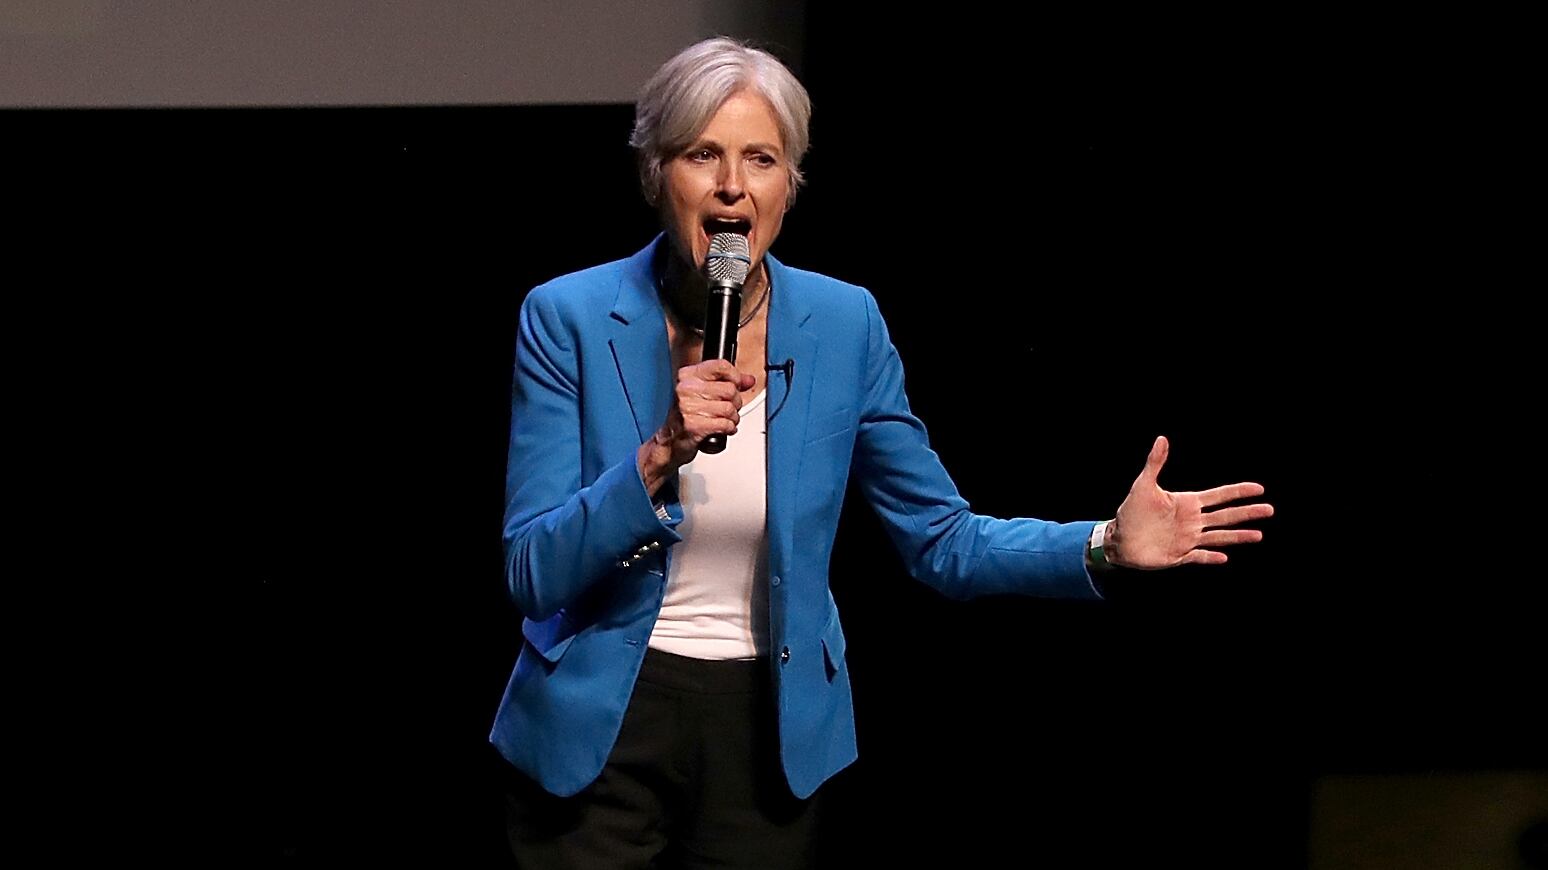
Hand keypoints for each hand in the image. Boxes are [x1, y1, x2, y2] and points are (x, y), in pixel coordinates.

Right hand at [637, 360, 755, 495]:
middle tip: (728, 408)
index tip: (737, 384)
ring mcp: (688, 407)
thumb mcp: (703, 393)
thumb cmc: (684, 417)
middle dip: (735, 402)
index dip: (735, 376)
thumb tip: (748, 380)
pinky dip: (729, 428)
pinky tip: (723, 428)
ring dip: (733, 417)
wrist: (668, 442)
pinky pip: (725, 424)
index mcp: (687, 376)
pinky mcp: (694, 425)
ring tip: (725, 420)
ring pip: (729, 408)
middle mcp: (686, 389)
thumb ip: (727, 383)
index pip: (721, 366)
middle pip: (729, 389)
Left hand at [1108, 436, 1273, 569]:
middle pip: (1226, 516)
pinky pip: (1199, 556)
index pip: (1219, 496)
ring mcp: (1188, 539)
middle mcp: (1193, 521)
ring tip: (1258, 535)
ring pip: (1218, 537)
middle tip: (1270, 510)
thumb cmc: (1131, 511)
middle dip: (1247, 513)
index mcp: (1188, 503)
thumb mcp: (1143, 485)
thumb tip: (1162, 438)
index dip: (1238, 492)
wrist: (1119, 539)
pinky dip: (1210, 557)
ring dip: (1237, 536)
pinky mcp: (1179, 556)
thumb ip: (1155, 463)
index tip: (1259, 489)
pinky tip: (1224, 557)